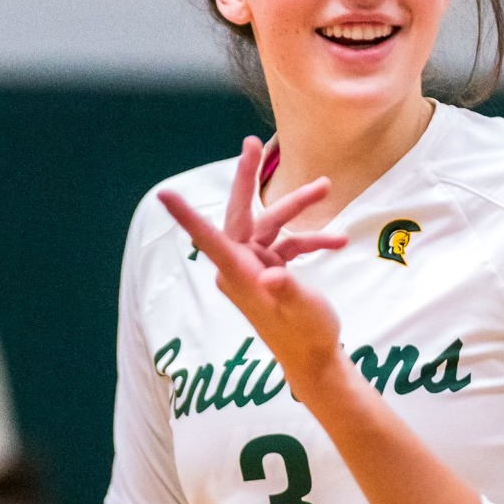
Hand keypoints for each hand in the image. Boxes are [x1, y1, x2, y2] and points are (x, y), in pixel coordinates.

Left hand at [159, 136, 347, 392]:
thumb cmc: (307, 336)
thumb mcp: (302, 309)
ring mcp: (256, 268)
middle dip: (248, 178)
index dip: (187, 216)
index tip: (166, 194)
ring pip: (272, 226)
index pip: (208, 238)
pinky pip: (286, 245)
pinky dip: (310, 241)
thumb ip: (287, 288)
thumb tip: (273, 276)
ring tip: (326, 187)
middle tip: (252, 143)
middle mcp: (241, 268)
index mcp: (239, 274)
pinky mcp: (271, 272)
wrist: (316, 360)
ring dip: (299, 209)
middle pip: (242, 215)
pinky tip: (338, 243)